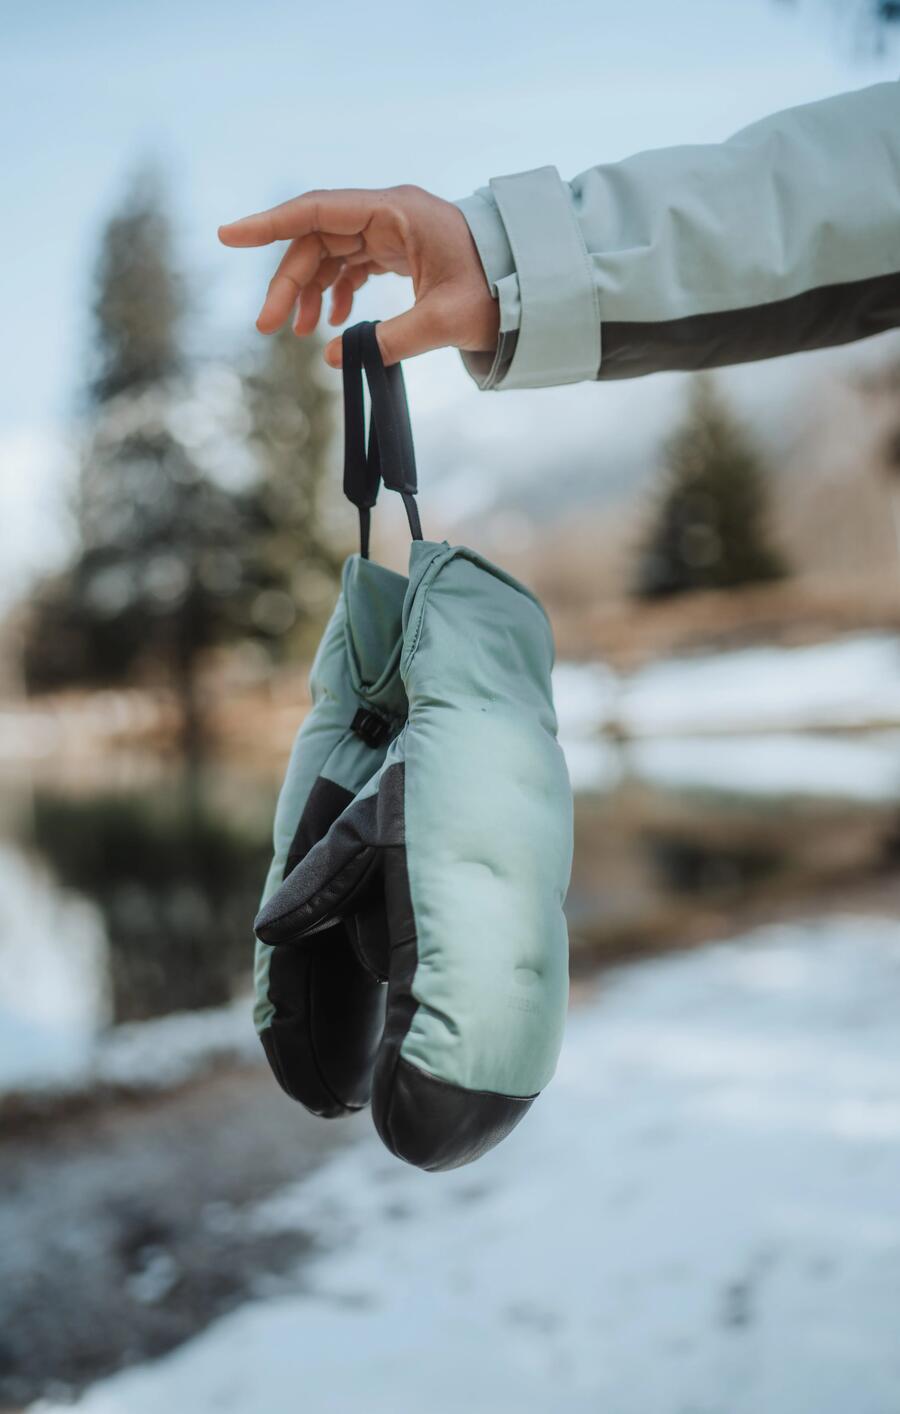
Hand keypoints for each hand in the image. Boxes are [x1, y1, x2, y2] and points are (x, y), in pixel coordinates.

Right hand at [218, 185, 498, 367]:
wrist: (534, 289)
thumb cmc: (497, 296)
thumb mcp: (445, 322)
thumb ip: (390, 340)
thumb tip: (336, 358)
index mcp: (396, 212)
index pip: (317, 211)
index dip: (269, 224)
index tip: (227, 236)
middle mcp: (389, 213)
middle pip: (318, 239)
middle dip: (290, 282)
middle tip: (269, 328)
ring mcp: (393, 230)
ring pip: (332, 253)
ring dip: (311, 290)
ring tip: (304, 334)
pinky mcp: (399, 250)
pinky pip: (353, 264)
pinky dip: (338, 292)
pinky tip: (335, 324)